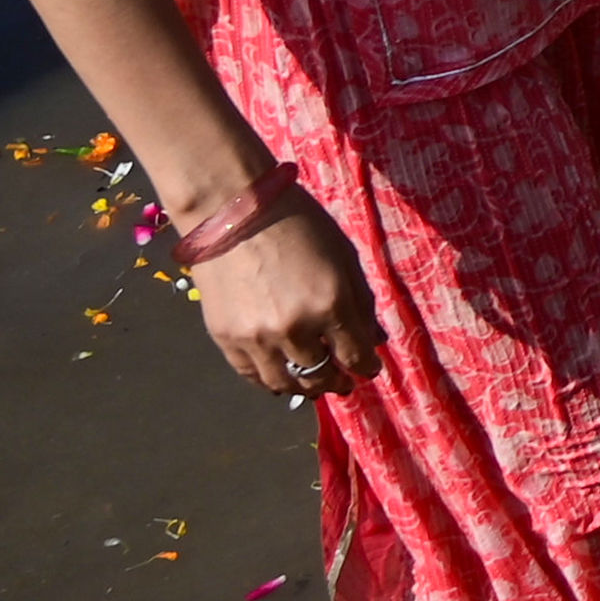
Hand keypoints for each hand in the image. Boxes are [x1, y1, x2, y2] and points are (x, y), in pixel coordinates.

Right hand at [192, 205, 381, 398]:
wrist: (233, 211)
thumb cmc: (298, 224)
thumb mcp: (344, 256)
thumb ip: (361, 301)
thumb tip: (374, 338)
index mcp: (331, 304)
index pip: (356, 355)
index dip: (367, 367)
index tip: (370, 369)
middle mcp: (295, 328)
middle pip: (322, 374)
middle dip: (338, 381)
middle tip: (344, 382)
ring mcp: (257, 338)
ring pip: (286, 383)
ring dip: (306, 388)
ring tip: (316, 385)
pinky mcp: (226, 339)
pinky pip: (252, 374)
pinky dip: (270, 381)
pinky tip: (282, 378)